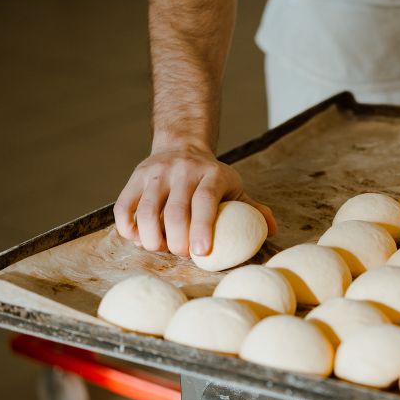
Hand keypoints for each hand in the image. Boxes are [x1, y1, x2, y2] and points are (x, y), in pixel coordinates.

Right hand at [114, 145, 276, 256]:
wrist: (181, 145)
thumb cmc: (212, 178)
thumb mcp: (235, 188)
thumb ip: (252, 209)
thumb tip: (273, 230)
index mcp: (212, 174)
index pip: (205, 200)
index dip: (203, 227)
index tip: (201, 252)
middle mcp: (183, 170)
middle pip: (176, 209)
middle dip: (176, 240)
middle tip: (181, 255)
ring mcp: (157, 173)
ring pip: (148, 210)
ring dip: (151, 237)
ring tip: (159, 249)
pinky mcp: (136, 178)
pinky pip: (125, 206)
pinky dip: (128, 227)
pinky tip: (137, 239)